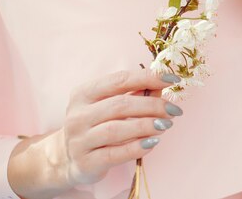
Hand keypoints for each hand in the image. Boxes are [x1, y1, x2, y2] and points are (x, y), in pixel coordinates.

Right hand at [62, 69, 181, 183]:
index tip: (172, 79)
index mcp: (84, 93)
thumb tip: (163, 85)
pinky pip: (115, 154)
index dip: (149, 77)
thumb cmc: (96, 125)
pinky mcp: (86, 162)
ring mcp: (79, 140)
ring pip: (117, 129)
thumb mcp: (110, 105)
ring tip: (166, 125)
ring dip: (147, 125)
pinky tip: (153, 142)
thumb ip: (136, 93)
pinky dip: (137, 147)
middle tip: (173, 110)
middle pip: (120, 105)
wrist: (67, 158)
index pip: (120, 80)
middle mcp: (78, 115)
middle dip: (153, 105)